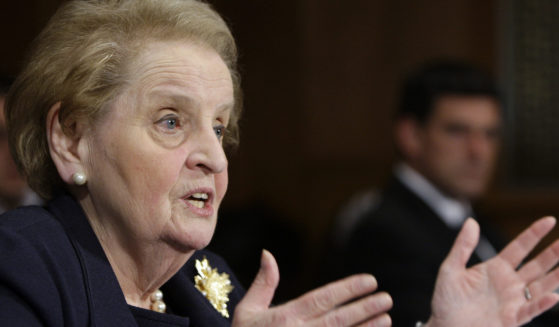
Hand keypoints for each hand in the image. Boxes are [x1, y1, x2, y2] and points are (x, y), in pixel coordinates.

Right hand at [232, 250, 392, 326]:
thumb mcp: (246, 311)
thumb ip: (262, 283)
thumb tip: (267, 253)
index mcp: (286, 317)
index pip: (323, 298)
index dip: (348, 289)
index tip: (369, 281)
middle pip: (339, 319)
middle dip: (365, 308)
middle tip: (386, 298)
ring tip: (387, 319)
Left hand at [426, 217, 558, 326]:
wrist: (444, 326)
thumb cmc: (446, 299)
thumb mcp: (451, 269)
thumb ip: (463, 247)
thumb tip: (471, 221)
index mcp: (495, 268)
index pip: (519, 247)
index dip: (534, 234)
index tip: (549, 220)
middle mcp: (508, 283)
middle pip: (537, 265)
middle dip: (553, 253)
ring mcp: (512, 300)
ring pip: (541, 286)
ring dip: (555, 276)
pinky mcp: (511, 318)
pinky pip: (530, 310)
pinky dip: (541, 304)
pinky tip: (553, 296)